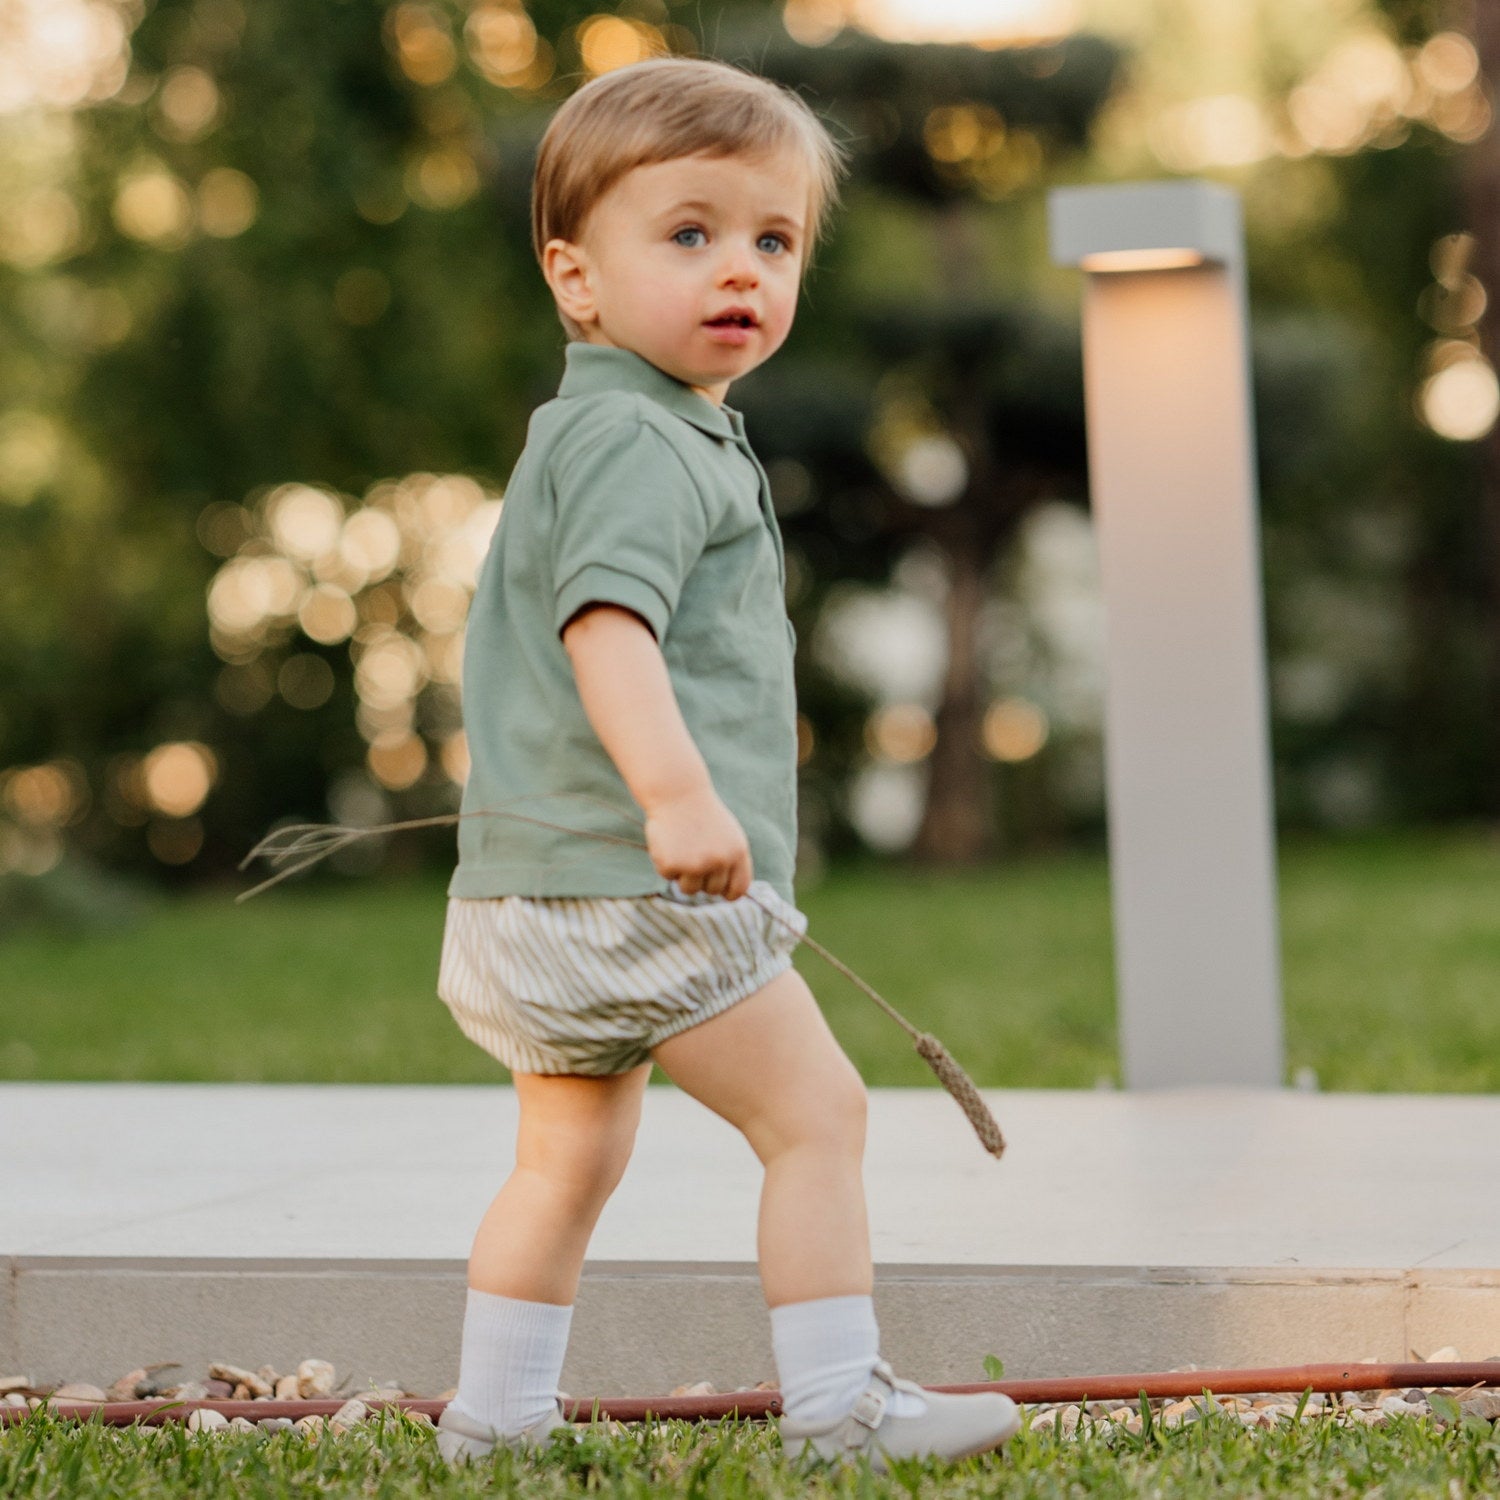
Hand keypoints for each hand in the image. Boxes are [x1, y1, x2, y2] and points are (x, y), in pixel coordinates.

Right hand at [644, 785, 752, 899]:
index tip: (720, 893)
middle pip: (712, 890)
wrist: (677, 793)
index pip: (738, 889)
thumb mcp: (728, 835)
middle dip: (702, 879)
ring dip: (683, 875)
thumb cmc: (703, 815)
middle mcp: (719, 861)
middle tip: (693, 855)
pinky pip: (669, 877)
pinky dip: (665, 863)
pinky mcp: (672, 864)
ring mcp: (695, 864)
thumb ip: (732, 861)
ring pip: (690, 889)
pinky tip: (668, 843)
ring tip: (681, 848)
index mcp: (737, 853)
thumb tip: (733, 893)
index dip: (728, 893)